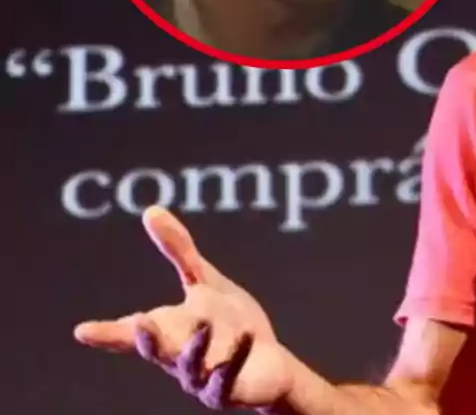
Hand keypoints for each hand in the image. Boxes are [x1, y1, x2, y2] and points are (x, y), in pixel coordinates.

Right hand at [73, 206, 296, 409]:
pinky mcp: (229, 390)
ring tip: (203, 326)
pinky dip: (236, 357)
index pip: (131, 334)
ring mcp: (201, 377)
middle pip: (157, 352)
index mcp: (167, 332)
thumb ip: (179, 251)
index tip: (83, 330)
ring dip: (196, 347)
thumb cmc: (230, 324)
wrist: (268, 364)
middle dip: (148, 340)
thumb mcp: (204, 282)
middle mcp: (177, 358)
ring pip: (192, 366)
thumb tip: (150, 210)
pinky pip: (229, 377)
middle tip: (138, 323)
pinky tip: (247, 338)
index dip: (107, 334)